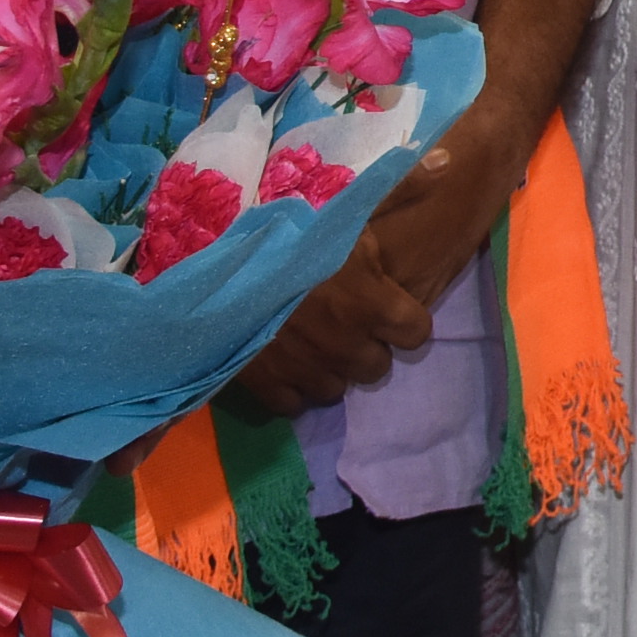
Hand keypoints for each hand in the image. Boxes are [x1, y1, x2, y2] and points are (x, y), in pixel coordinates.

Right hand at [236, 253, 437, 416]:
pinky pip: (293, 404)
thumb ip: (371, 255)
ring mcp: (308, 369)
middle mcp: (347, 346)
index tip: (388, 313)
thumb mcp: (340, 232)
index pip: (416, 332)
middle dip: (364, 349)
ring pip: (335, 389)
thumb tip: (387, 262)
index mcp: (372, 304)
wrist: (220, 266)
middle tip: (344, 329)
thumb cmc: (286, 241)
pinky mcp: (269, 385)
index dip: (403, 322)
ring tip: (310, 347)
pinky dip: (291, 388)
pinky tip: (283, 365)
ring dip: (328, 370)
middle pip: (376, 367)